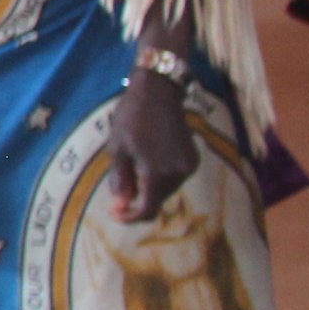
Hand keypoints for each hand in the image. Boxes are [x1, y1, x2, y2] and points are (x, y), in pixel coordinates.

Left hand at [105, 74, 196, 223]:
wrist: (158, 92)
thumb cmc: (131, 118)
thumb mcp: (118, 150)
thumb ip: (120, 181)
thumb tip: (120, 208)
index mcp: (158, 173)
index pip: (147, 211)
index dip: (129, 217)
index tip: (114, 213)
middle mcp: (178, 174)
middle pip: (156, 201)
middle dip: (137, 198)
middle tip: (120, 181)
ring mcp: (189, 166)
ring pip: (166, 190)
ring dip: (148, 186)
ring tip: (134, 163)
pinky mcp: (194, 159)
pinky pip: (174, 178)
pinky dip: (160, 176)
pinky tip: (149, 158)